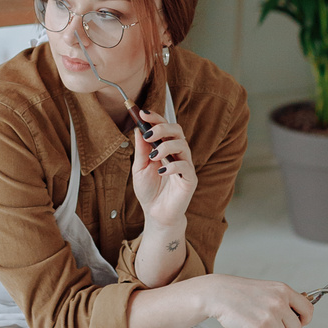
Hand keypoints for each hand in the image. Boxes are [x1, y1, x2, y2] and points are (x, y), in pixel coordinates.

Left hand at [131, 106, 196, 228]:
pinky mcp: (190, 180)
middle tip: (149, 135)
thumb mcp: (139, 168)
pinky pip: (186, 167)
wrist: (155, 213)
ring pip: (183, 145)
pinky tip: (162, 171)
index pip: (164, 127)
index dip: (155, 117)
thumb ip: (141, 150)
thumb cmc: (149, 190)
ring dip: (167, 146)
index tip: (142, 113)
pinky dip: (173, 166)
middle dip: (162, 128)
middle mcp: (177, 153)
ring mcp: (185, 165)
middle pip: (177, 130)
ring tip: (154, 156)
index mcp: (165, 148)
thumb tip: (138, 129)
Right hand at [204, 274, 313, 327]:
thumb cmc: (240, 293)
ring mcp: (270, 316)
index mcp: (283, 290)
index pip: (308, 310)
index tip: (297, 323)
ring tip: (258, 326)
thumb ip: (282, 301)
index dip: (304, 320)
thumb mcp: (266, 289)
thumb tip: (298, 320)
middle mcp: (280, 302)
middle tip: (270, 326)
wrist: (218, 294)